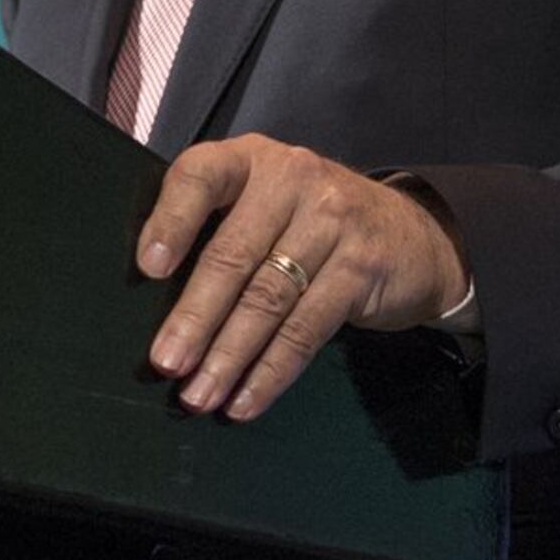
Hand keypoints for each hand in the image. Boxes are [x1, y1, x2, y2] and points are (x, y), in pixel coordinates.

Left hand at [136, 134, 467, 420]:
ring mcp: (333, 221)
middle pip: (233, 255)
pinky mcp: (361, 267)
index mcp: (252, 159)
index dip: (170, 220)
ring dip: (228, 356)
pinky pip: (306, 328)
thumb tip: (150, 301)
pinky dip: (271, 371)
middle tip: (166, 363)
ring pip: (268, 299)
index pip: (201, 176)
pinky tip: (245, 400)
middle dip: (195, 317)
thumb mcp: (266, 202)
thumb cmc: (310, 223)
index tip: (148, 269)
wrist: (411, 234)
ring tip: (199, 395)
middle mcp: (292, 179)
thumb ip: (218, 228)